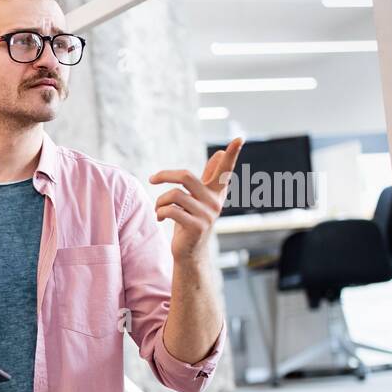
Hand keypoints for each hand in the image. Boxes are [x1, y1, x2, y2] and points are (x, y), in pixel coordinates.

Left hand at [149, 137, 242, 263]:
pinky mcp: (195, 226)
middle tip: (152, 178)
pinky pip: (170, 210)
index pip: (225, 171)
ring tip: (159, 209)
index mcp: (216, 192)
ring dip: (160, 201)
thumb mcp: (200, 198)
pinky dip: (160, 212)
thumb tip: (219, 153)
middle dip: (165, 175)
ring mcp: (206, 215)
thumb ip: (209, 177)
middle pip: (186, 177)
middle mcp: (214, 202)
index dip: (232, 155)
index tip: (239, 139)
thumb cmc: (191, 221)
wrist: (189, 252)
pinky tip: (160, 218)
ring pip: (174, 195)